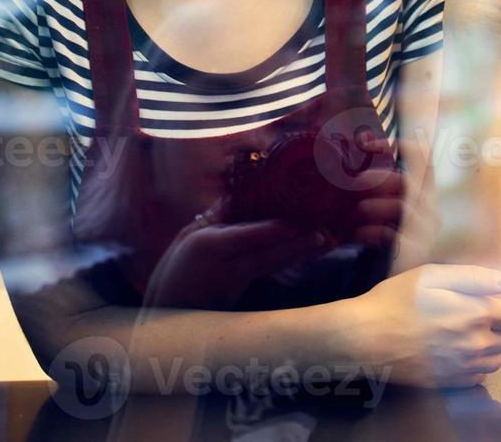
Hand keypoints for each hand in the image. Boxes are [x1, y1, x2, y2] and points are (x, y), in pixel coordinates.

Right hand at [141, 199, 337, 309]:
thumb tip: (242, 190)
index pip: (248, 237)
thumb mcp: (189, 235)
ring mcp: (239, 281)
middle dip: (299, 243)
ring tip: (330, 240)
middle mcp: (228, 266)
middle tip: (327, 232)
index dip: (275, 229)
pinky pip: (274, 270)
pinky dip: (294, 259)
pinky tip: (313, 250)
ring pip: (277, 263)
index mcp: (211, 247)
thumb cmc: (178, 266)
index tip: (298, 218)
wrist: (170, 311)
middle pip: (270, 253)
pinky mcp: (248, 288)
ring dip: (304, 252)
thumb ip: (217, 214)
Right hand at [340, 264, 500, 387]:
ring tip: (466, 331)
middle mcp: (476, 344)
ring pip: (497, 360)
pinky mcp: (449, 382)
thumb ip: (477, 277)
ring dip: (491, 345)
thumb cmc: (396, 300)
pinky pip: (479, 377)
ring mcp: (463, 367)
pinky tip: (455, 350)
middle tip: (476, 312)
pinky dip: (475, 364)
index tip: (491, 297)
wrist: (365, 338)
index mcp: (476, 314)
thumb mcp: (433, 275)